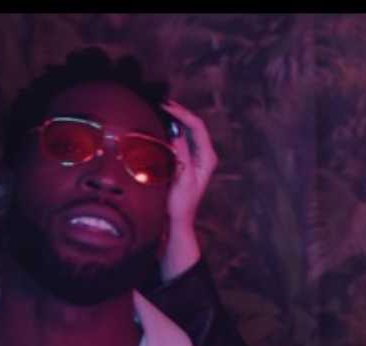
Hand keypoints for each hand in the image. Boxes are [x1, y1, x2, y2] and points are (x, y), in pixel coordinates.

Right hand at [160, 100, 218, 281]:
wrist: (177, 222)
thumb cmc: (180, 204)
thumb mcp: (181, 178)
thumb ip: (180, 153)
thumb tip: (175, 130)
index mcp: (207, 157)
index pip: (197, 127)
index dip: (182, 113)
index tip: (165, 107)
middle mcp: (204, 155)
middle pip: (193, 125)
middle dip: (178, 112)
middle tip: (160, 102)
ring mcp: (196, 157)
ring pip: (187, 130)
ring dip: (174, 119)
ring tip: (159, 108)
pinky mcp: (187, 161)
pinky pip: (181, 139)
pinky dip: (171, 129)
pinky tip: (159, 124)